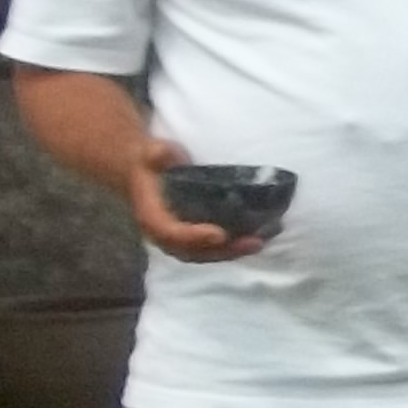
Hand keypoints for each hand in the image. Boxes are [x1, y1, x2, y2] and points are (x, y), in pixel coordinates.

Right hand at [119, 132, 251, 262]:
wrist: (144, 174)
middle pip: (194, 252)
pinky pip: (214, 248)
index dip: (193, 237)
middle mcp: (165, 235)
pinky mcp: (194, 236)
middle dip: (225, 251)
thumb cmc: (150, 164)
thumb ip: (158, 155)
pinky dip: (237, 246)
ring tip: (263, 240)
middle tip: (254, 243)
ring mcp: (180, 239)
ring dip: (236, 251)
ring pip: (207, 254)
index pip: (170, 234)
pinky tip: (263, 236)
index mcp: (151, 217)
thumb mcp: (151, 153)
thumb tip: (161, 153)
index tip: (219, 235)